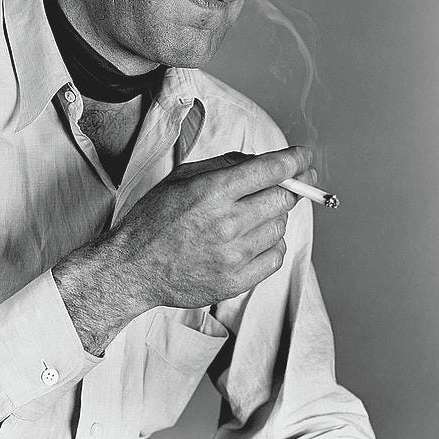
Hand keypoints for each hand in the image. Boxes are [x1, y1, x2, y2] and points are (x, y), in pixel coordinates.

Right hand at [53, 146, 314, 354]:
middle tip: (284, 185)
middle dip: (288, 187)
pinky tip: (253, 239)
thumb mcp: (182, 178)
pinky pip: (276, 257)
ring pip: (280, 227)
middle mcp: (227, 223)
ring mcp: (234, 256)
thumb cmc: (154, 219)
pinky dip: (272, 245)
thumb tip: (263, 161)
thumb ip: (224, 166)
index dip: (294, 160)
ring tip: (252, 215)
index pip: (271, 170)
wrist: (133, 267)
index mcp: (213, 191)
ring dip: (274, 216)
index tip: (304, 157)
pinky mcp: (236, 282)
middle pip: (283, 199)